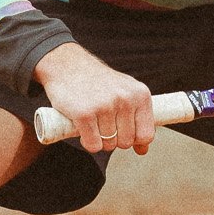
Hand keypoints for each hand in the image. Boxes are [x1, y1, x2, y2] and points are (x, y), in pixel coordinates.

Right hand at [34, 41, 156, 154]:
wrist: (67, 65)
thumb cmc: (97, 82)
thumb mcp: (124, 93)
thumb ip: (137, 119)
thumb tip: (143, 150)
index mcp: (140, 94)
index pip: (146, 135)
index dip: (134, 140)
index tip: (122, 132)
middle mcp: (125, 99)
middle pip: (126, 143)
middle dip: (113, 139)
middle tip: (102, 122)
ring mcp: (105, 106)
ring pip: (108, 145)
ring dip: (99, 139)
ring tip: (92, 120)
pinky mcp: (85, 114)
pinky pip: (93, 145)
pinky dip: (87, 142)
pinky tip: (83, 127)